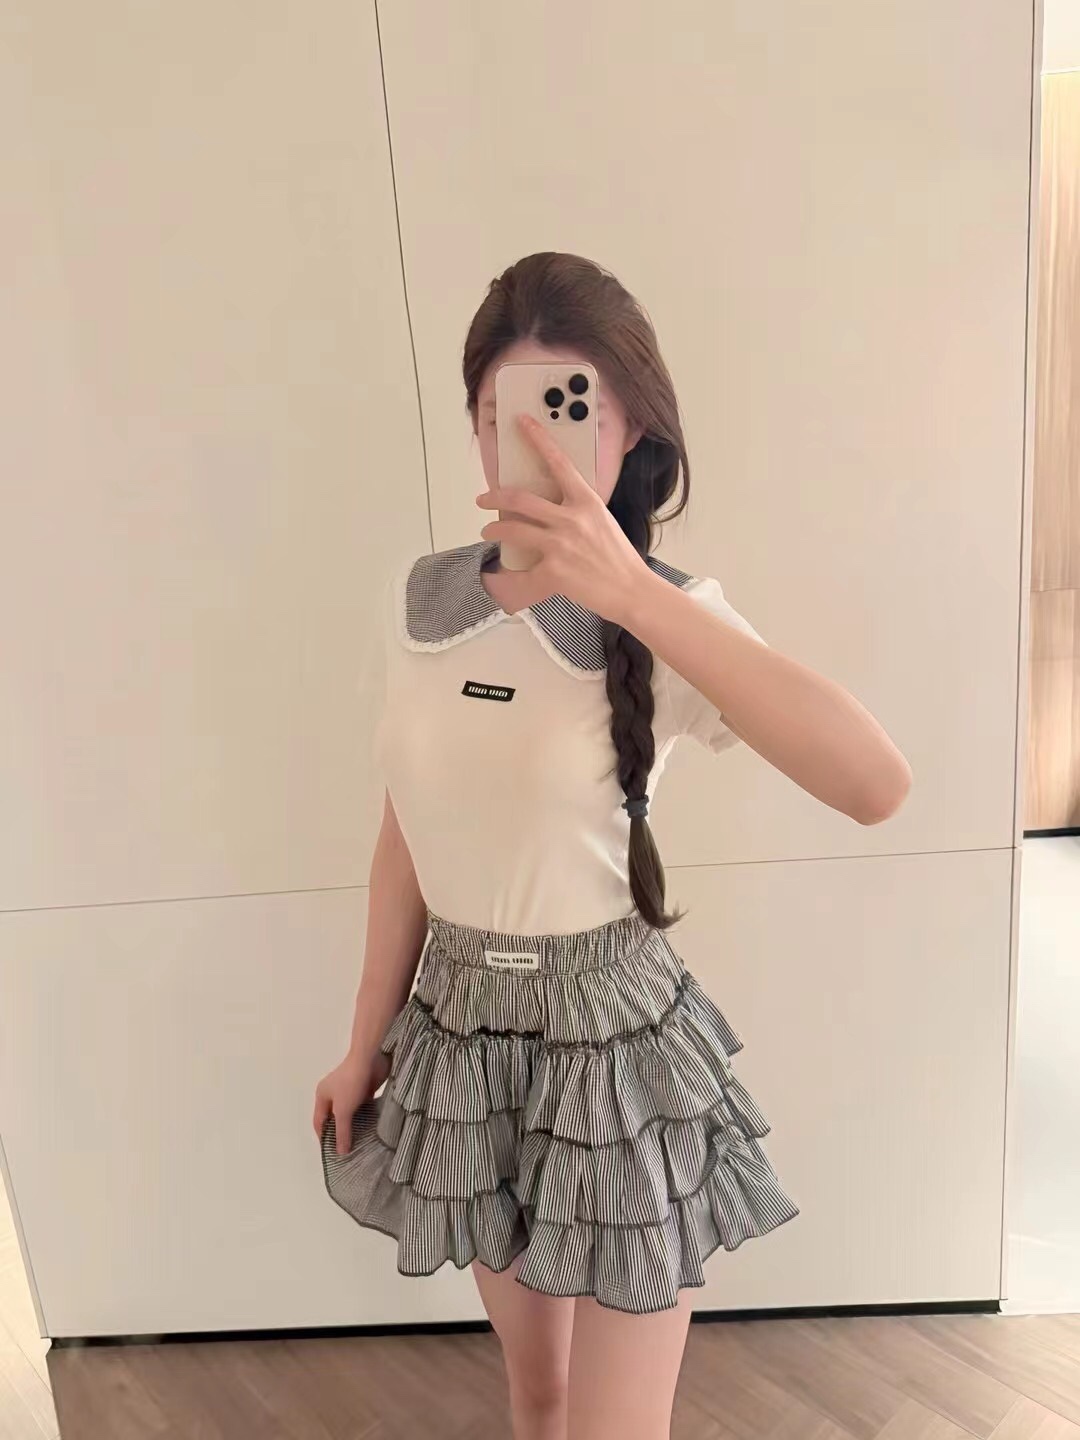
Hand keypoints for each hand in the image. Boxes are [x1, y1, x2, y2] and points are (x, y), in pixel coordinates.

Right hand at [312, 1049, 390, 1156]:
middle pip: (334, 1118)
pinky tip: (371, 1128)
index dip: (324, 1138)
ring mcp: (349, 1090)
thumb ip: (342, 1131)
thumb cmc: (350, 1082)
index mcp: (322, 1096)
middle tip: (348, 1151)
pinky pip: (362, 1107)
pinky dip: (365, 1116)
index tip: (332, 1154)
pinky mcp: (364, 1088)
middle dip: (340, 1132)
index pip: (319, 1122)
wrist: (370, 1058)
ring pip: (349, 1113)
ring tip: (361, 1143)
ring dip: (354, 1125)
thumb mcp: (343, 1110)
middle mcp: (333, 1093)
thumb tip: (340, 1152)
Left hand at [477, 415, 653, 622]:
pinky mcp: (554, 572)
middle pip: (521, 500)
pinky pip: (523, 571)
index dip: (538, 439)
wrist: (632, 590)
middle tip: (483, 499)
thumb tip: (554, 508)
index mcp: (587, 502)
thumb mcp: (602, 521)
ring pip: (514, 530)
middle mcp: (572, 519)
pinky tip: (504, 574)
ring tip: (487, 530)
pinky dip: (511, 574)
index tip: (522, 422)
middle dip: (494, 497)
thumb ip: (578, 511)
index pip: (559, 463)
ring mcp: (561, 545)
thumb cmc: (619, 557)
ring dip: (494, 529)